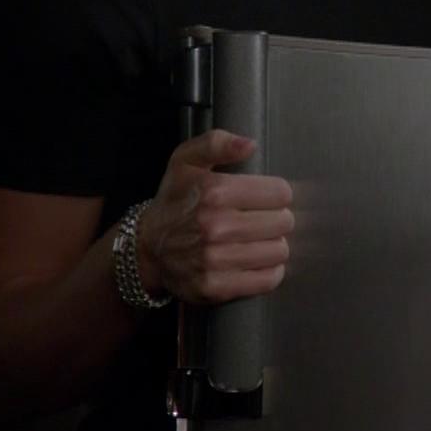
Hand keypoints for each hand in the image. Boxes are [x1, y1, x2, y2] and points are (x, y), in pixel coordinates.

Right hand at [135, 129, 293, 303]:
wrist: (147, 247)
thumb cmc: (174, 201)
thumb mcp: (186, 160)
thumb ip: (217, 143)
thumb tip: (249, 145)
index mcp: (215, 192)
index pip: (280, 193)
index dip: (277, 194)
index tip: (266, 197)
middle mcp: (215, 227)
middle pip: (283, 222)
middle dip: (277, 219)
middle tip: (262, 219)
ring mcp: (215, 260)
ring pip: (279, 251)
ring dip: (274, 245)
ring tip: (258, 240)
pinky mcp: (216, 287)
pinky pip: (268, 279)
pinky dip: (269, 271)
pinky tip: (257, 260)